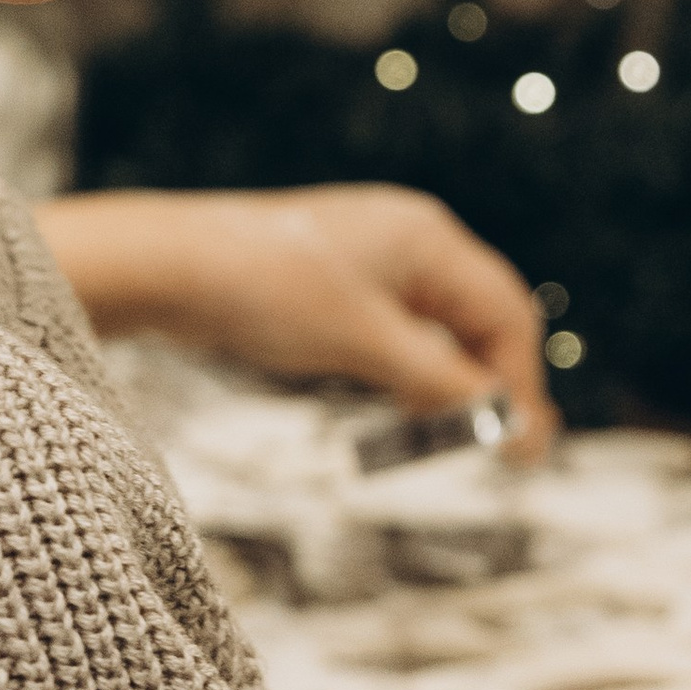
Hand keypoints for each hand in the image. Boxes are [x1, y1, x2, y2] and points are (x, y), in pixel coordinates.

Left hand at [36, 181, 550, 454]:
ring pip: (437, 326)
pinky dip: (409, 368)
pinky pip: (397, 328)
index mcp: (426, 238)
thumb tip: (510, 423)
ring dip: (449, 380)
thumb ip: (441, 381)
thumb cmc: (269, 292)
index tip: (520, 447)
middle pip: (478, 316)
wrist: (170, 266)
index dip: (518, 381)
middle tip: (503, 451)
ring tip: (446, 436)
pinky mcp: (336, 282)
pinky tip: (403, 406)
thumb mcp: (365, 342)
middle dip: (490, 381)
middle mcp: (407, 239)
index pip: (505, 312)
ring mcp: (371, 257)